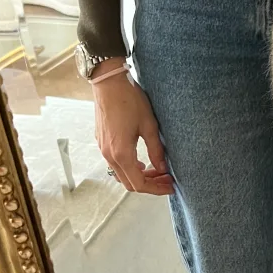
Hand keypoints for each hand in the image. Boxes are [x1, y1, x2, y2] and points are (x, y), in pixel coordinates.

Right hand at [92, 63, 174, 196]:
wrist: (108, 83)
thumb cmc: (129, 100)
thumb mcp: (149, 125)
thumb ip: (156, 150)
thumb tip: (163, 168)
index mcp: (121, 154)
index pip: (139, 184)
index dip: (156, 189)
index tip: (170, 185)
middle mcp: (109, 155)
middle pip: (129, 183)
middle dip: (150, 184)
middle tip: (167, 178)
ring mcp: (103, 149)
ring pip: (121, 174)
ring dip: (139, 176)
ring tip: (157, 170)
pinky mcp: (101, 141)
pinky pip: (115, 163)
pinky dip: (130, 167)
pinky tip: (142, 160)